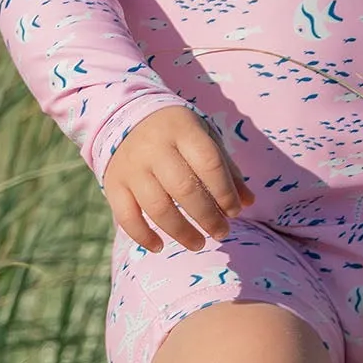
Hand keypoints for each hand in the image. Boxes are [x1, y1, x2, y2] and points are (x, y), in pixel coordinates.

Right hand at [101, 107, 252, 252]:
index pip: (209, 164)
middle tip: (222, 233)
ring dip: (181, 231)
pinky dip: (142, 236)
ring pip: (157, 207)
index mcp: (182, 130)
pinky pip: (126, 216)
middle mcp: (154, 147)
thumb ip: (227, 169)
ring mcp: (132, 166)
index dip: (225, 192)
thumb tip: (248, 202)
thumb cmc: (177, 133)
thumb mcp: (204, 138)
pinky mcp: (113, 183)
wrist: (125, 116)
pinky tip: (159, 247)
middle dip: (208, 217)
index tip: (235, 212)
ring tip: (198, 244)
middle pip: (184, 189)